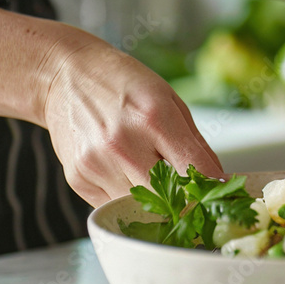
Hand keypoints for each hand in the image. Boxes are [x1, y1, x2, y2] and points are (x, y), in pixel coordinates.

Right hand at [41, 40, 222, 205]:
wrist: (64, 75)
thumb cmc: (123, 84)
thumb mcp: (169, 100)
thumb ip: (195, 144)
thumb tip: (218, 181)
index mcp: (154, 117)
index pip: (196, 169)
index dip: (213, 189)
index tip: (220, 196)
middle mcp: (123, 143)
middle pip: (169, 198)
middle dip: (185, 202)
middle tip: (190, 199)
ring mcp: (97, 164)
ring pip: (140, 208)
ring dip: (154, 204)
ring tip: (153, 183)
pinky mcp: (78, 179)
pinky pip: (113, 206)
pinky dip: (126, 199)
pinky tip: (124, 175)